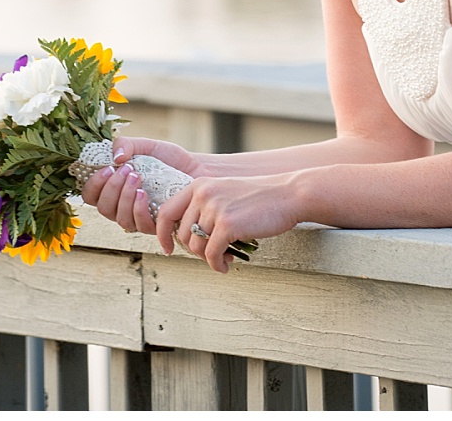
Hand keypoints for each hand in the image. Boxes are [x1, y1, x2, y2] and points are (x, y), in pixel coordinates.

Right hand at [80, 136, 200, 234]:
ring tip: (137, 177)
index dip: (93, 185)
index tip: (107, 168)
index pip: (90, 196)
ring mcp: (138, 218)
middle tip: (127, 169)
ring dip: (124, 197)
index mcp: (113, 190)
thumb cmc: (166, 159)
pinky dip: (138, 208)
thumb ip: (125, 144)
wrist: (194, 168)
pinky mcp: (155, 225)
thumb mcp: (144, 145)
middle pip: (103, 208)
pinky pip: (139, 224)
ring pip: (120, 218)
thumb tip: (114, 157)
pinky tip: (144, 193)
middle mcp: (122, 206)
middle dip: (112, 188)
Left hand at [156, 174, 300, 273]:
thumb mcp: (225, 193)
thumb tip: (187, 237)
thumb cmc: (260, 198)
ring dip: (208, 258)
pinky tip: (226, 265)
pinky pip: (211, 255)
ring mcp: (215, 209)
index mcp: (199, 185)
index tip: (168, 248)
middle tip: (212, 254)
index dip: (162, 234)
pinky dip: (217, 265)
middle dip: (194, 250)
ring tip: (223, 258)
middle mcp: (203, 194)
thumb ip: (204, 208)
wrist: (289, 195)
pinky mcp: (227, 224)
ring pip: (196, 247)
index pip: (165, 212)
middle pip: (182, 235)